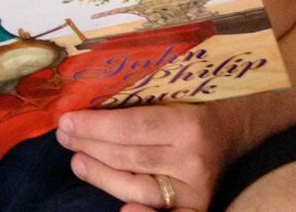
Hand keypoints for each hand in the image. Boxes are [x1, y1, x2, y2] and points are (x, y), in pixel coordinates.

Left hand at [57, 103, 236, 211]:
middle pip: (129, 157)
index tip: (65, 121)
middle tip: (64, 137)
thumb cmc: (192, 104)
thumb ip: (135, 104)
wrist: (232, 129)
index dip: (93, 126)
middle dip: (90, 146)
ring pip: (137, 188)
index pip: (130, 128)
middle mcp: (191, 159)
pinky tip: (119, 208)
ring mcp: (194, 189)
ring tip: (77, 161)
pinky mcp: (197, 207)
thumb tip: (84, 112)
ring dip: (100, 174)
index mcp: (186, 124)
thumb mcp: (169, 95)